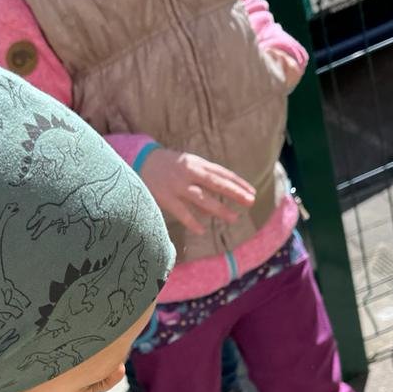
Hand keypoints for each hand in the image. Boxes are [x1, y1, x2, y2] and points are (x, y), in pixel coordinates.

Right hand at [138, 148, 255, 233]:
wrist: (140, 160)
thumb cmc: (168, 167)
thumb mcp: (187, 169)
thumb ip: (202, 185)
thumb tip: (214, 210)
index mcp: (196, 163)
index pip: (222, 173)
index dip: (238, 183)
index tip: (252, 192)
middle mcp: (189, 172)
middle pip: (216, 183)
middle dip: (234, 193)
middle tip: (250, 202)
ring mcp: (177, 185)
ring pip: (202, 198)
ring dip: (219, 209)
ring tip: (233, 218)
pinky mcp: (165, 197)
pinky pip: (181, 212)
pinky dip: (192, 221)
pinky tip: (202, 230)